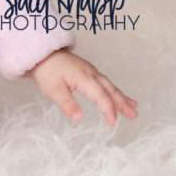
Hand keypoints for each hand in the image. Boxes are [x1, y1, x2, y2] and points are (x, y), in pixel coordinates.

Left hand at [23, 49, 138, 125]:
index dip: (108, 109)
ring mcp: (91, 71)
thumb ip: (67, 104)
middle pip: (109, 89)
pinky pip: (105, 82)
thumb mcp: (53, 90)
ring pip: (109, 85)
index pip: (100, 95)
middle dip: (122, 103)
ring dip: (121, 97)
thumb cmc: (46, 71)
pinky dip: (114, 90)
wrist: (41, 53)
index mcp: (83, 78)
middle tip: (134, 115)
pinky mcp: (88, 71)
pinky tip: (119, 95)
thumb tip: (79, 118)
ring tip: (133, 108)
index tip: (113, 123)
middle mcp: (91, 73)